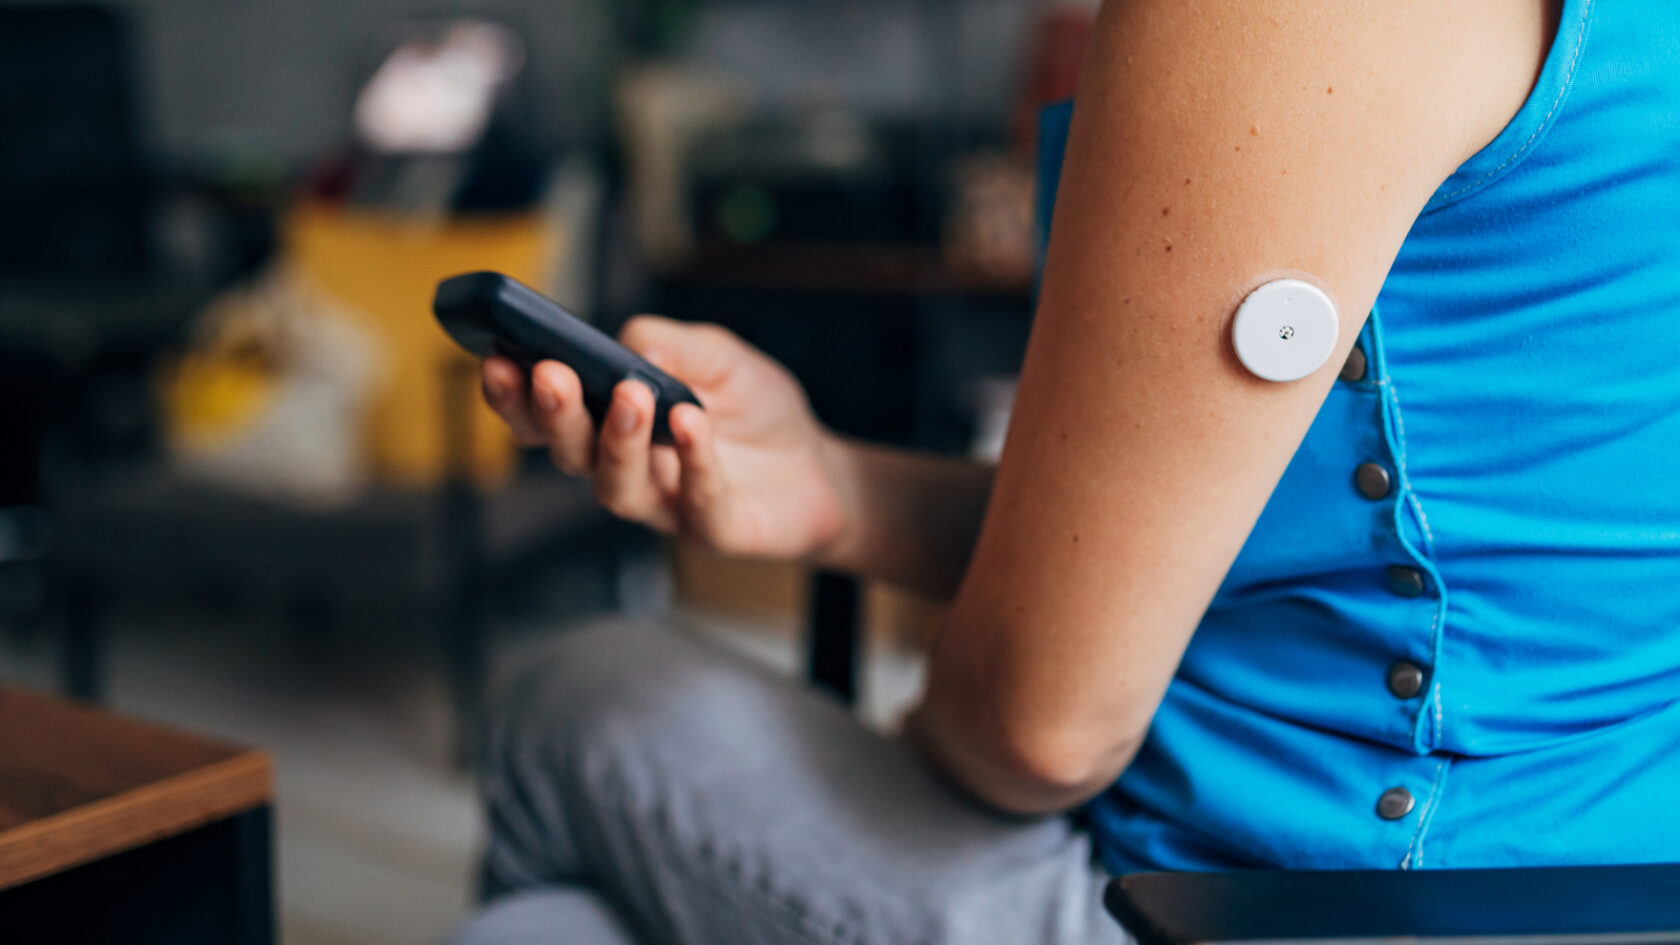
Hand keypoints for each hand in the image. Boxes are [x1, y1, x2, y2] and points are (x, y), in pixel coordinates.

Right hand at [480, 316, 853, 560]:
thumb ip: (670, 344)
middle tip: (550, 376)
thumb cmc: (757, 412)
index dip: (514, 394)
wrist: (824, 469)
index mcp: (609, 424)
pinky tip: (692, 424)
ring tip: (629, 395)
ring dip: (616, 440)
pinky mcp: (714, 530)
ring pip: (617, 487)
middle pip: (569, 453)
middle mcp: (626, 469)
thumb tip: (630, 344)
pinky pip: (697, 501)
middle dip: (553, 415)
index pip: (544, 416)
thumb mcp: (718, 356)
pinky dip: (693, 460)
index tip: (496, 358)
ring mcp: (666, 505)